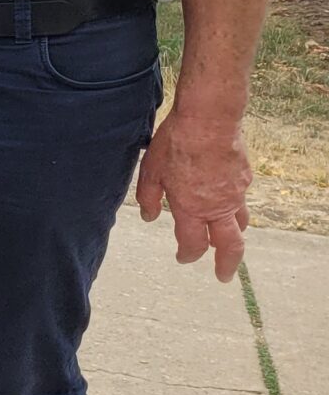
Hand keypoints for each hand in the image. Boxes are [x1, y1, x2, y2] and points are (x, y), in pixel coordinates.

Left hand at [136, 105, 252, 280]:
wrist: (209, 119)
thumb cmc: (175, 143)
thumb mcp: (151, 170)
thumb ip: (149, 198)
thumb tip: (150, 217)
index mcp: (191, 208)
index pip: (193, 244)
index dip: (187, 255)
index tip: (182, 258)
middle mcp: (218, 206)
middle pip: (230, 245)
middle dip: (227, 264)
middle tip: (222, 275)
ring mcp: (236, 193)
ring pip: (240, 223)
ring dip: (233, 235)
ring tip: (226, 240)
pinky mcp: (245, 178)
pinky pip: (241, 199)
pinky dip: (233, 206)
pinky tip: (223, 197)